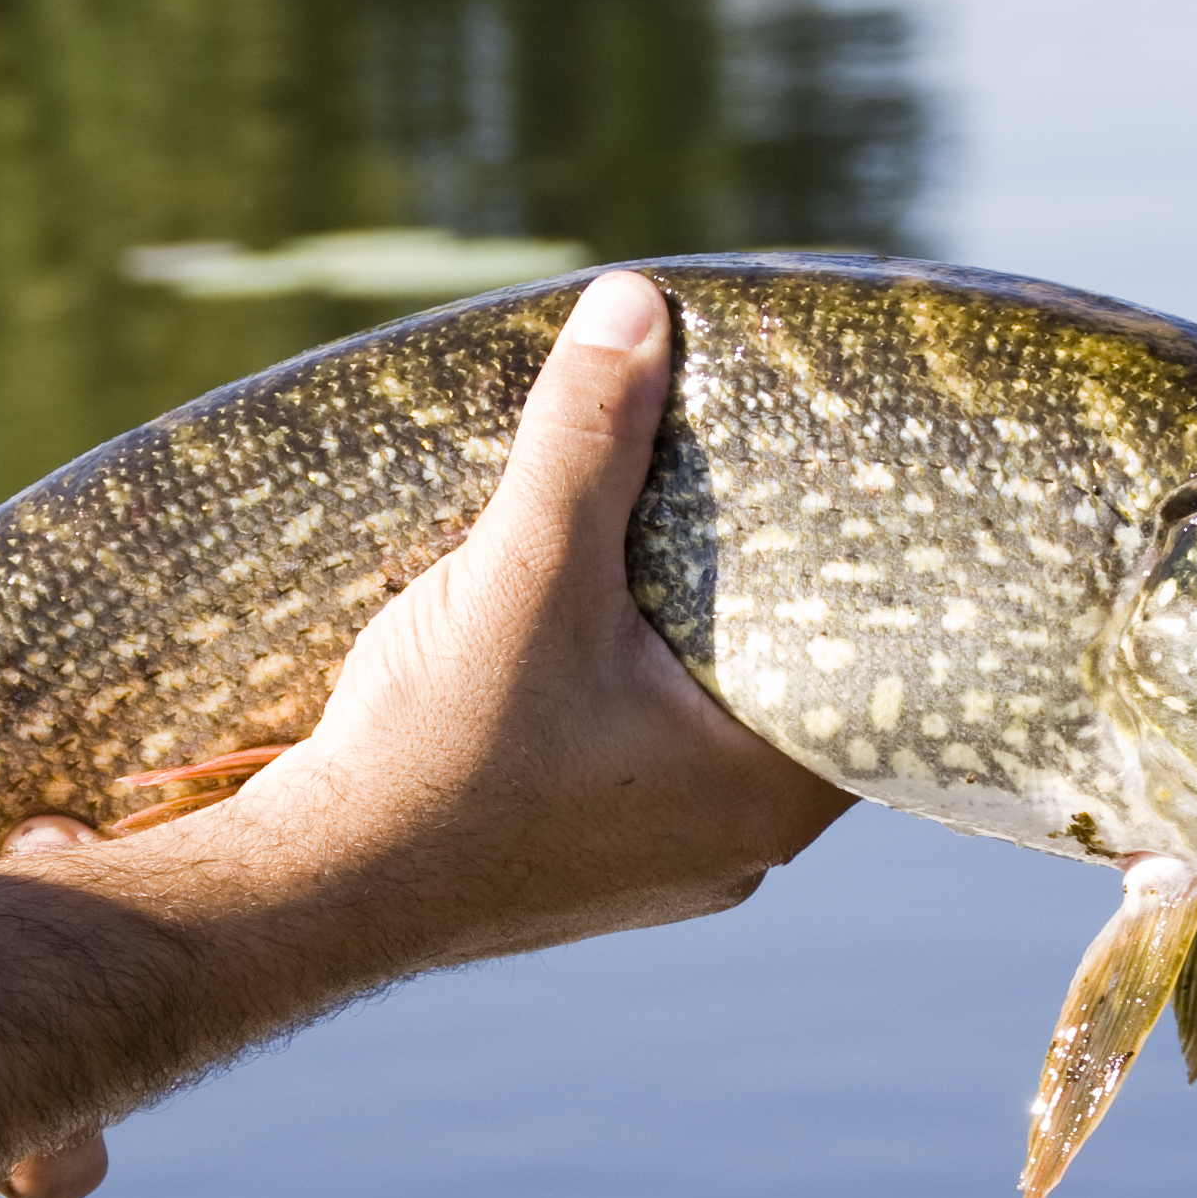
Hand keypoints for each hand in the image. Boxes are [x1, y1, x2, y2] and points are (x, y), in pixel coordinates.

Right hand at [206, 270, 851, 971]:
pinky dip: (637, 699)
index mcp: (772, 790)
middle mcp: (743, 847)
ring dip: (697, 649)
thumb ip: (587, 437)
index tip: (863, 493)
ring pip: (719, 732)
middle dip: (771, 593)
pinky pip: (651, 768)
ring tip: (674, 545)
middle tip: (762, 489)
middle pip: (800, 692)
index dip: (876, 575)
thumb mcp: (525, 570)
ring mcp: (667, 870)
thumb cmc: (435, 753)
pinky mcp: (594, 874)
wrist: (311, 892)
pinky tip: (596, 639)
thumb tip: (636, 305)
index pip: (885, 671)